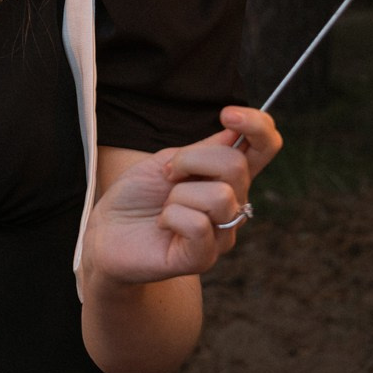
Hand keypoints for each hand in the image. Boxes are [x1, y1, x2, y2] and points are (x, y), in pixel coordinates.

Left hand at [80, 106, 283, 289]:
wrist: (106, 231)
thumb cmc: (137, 195)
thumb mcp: (168, 160)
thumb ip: (205, 149)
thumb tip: (236, 131)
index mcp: (227, 177)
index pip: (266, 147)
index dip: (258, 126)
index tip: (227, 114)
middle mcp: (233, 205)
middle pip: (235, 165)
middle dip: (191, 160)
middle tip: (168, 175)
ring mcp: (222, 233)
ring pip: (220, 196)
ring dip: (178, 194)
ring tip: (164, 207)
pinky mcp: (203, 258)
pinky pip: (199, 225)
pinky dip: (170, 217)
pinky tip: (162, 225)